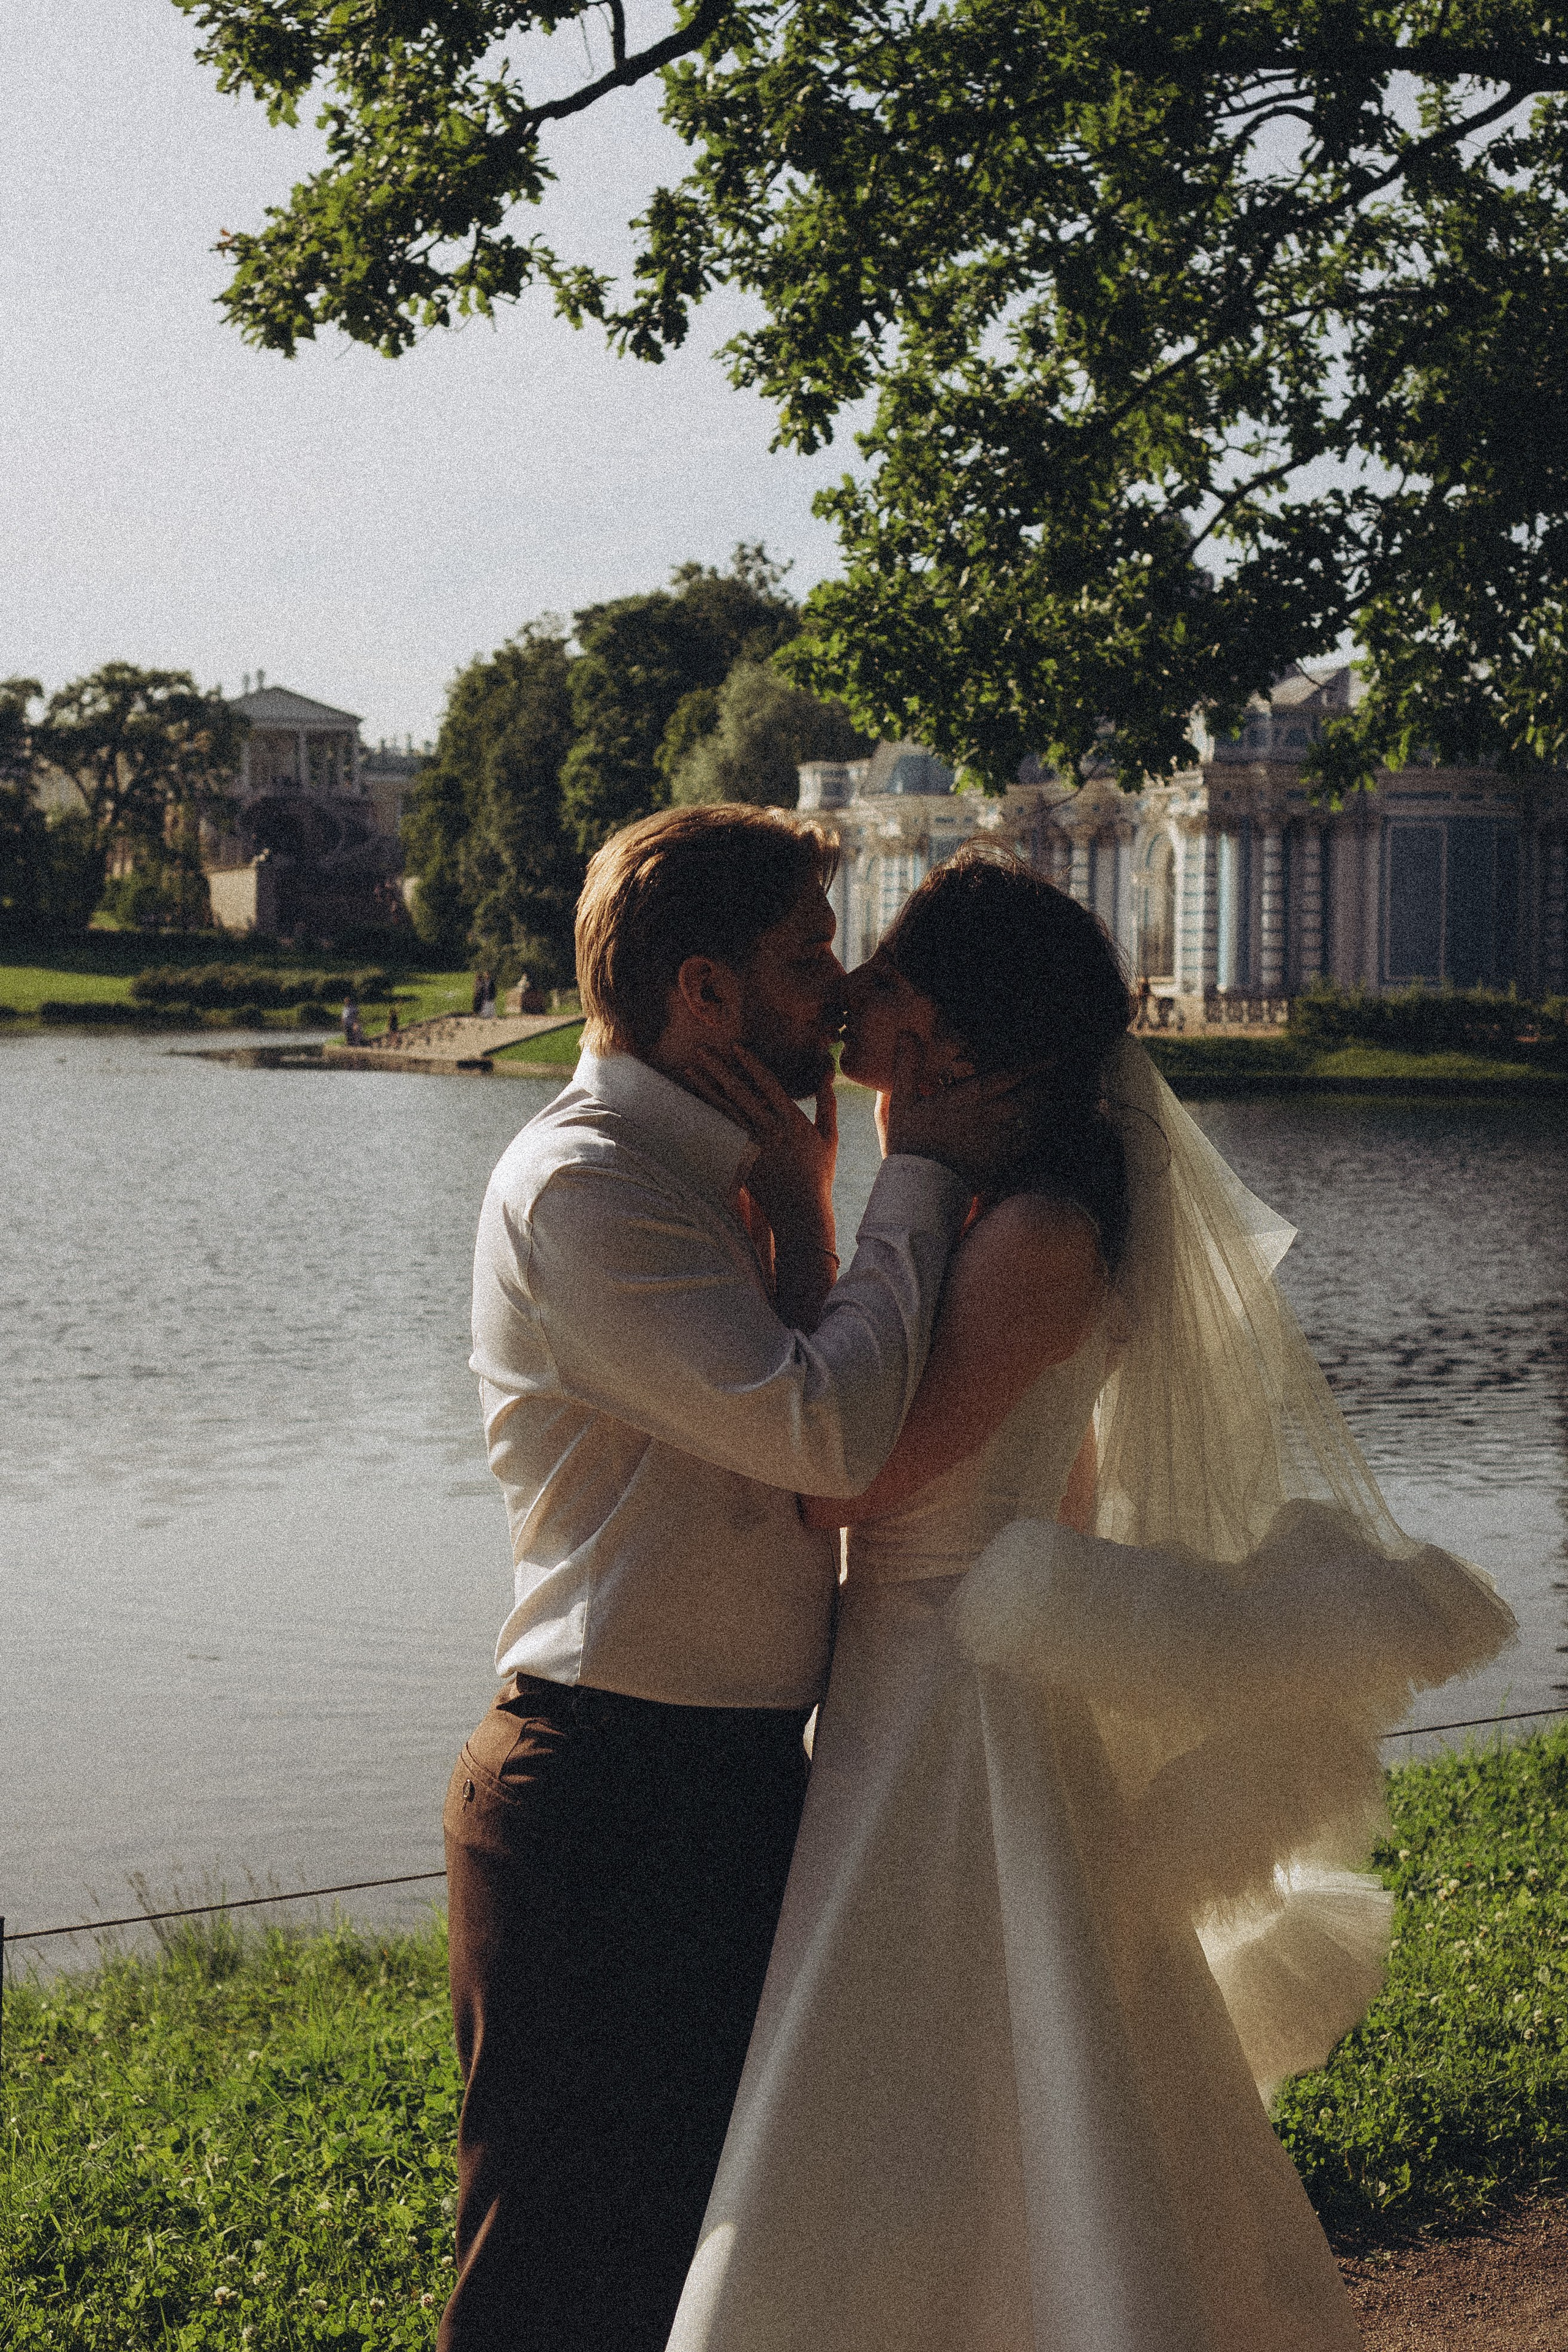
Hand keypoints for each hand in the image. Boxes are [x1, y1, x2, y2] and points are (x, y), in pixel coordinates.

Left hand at [678, 1041, 837, 1245]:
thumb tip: (828, 1073)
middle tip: (702, 1050)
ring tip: (691, 1070)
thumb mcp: (828, 1137)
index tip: (736, 1047)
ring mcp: (752, 1146)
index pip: (768, 1084)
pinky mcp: (740, 1159)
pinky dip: (707, 1116)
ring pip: (725, 1111)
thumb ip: (827, 1103)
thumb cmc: (818, 1173)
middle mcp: (769, 1130)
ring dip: (707, 1089)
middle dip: (719, 1070)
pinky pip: (721, 1133)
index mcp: (792, 1121)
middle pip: (739, 1093)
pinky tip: (695, 1103)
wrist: (800, 1211)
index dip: (751, 1064)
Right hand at [883, 1033, 1043, 1192]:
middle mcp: (991, 1116)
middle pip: (1032, 1097)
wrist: (920, 1187)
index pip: (1010, 1075)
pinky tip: (1036, 1128)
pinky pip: (1029, 1142)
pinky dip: (1037, 1131)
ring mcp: (999, 1140)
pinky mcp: (1001, 1160)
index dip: (1034, 1064)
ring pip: (1034, 1119)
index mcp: (970, 1097)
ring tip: (1048, 1100)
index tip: (1052, 1056)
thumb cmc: (909, 1143)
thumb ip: (906, 1067)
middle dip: (1043, 1086)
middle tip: (1049, 1080)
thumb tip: (907, 1033)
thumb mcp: (901, 1102)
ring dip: (1043, 1108)